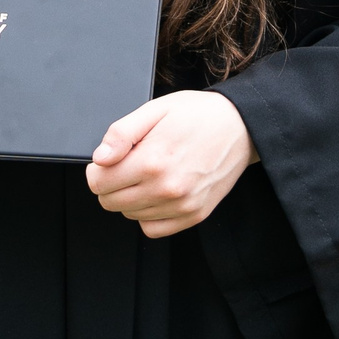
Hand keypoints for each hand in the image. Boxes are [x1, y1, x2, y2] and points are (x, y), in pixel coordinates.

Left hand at [83, 90, 255, 237]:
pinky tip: (156, 193)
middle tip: (128, 164)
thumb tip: (100, 158)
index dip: (97, 170)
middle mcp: (166, 188)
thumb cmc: (198, 115)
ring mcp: (181, 205)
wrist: (241, 126)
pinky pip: (153, 229)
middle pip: (110, 202)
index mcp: (152, 160)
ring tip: (148, 173)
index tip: (108, 160)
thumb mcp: (155, 109)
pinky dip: (148, 215)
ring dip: (130, 197)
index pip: (98, 183)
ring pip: (130, 215)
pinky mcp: (194, 215)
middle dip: (110, 183)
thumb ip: (122, 133)